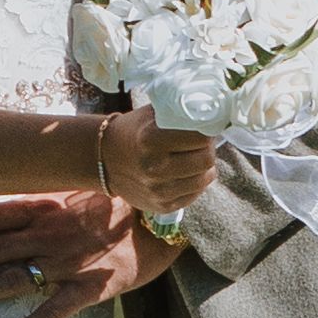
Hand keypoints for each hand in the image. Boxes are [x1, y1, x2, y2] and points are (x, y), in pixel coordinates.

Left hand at [0, 186, 168, 317]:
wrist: (164, 217)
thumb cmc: (116, 200)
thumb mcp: (73, 187)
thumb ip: (38, 194)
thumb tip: (0, 196)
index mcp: (42, 204)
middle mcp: (48, 232)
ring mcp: (67, 261)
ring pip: (9, 278)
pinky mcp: (90, 288)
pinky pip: (51, 312)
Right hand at [89, 98, 218, 214]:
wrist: (105, 160)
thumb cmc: (134, 131)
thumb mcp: (151, 114)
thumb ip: (178, 110)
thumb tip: (211, 110)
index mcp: (151, 140)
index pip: (201, 137)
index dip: (207, 130)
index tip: (205, 127)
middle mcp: (154, 168)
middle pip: (206, 159)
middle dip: (208, 148)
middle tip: (202, 142)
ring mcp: (158, 190)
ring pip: (205, 178)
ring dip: (205, 166)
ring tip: (194, 157)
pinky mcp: (162, 206)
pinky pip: (195, 194)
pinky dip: (196, 182)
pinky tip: (186, 172)